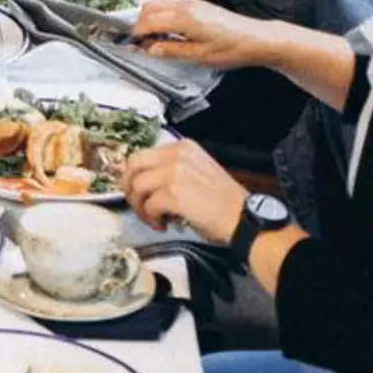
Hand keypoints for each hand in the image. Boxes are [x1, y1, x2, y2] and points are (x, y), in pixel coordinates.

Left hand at [120, 139, 246, 243]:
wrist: (244, 219)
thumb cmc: (224, 203)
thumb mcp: (197, 173)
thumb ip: (171, 171)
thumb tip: (144, 181)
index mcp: (183, 147)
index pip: (143, 154)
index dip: (134, 174)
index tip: (133, 189)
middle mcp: (177, 155)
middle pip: (134, 165)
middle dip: (129, 187)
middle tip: (135, 204)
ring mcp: (175, 173)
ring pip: (137, 186)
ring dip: (140, 207)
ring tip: (153, 219)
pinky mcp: (174, 194)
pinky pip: (149, 205)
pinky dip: (151, 218)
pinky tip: (162, 225)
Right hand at [133, 0, 274, 70]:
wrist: (256, 39)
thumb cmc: (233, 48)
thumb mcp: (199, 56)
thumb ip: (171, 50)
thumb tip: (149, 49)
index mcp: (184, 18)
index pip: (148, 21)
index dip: (136, 33)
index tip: (131, 45)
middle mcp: (186, 5)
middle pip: (149, 8)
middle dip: (140, 24)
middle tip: (141, 44)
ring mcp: (192, 2)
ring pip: (159, 4)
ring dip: (151, 19)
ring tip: (155, 40)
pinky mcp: (198, 4)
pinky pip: (171, 4)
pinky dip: (162, 16)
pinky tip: (169, 32)